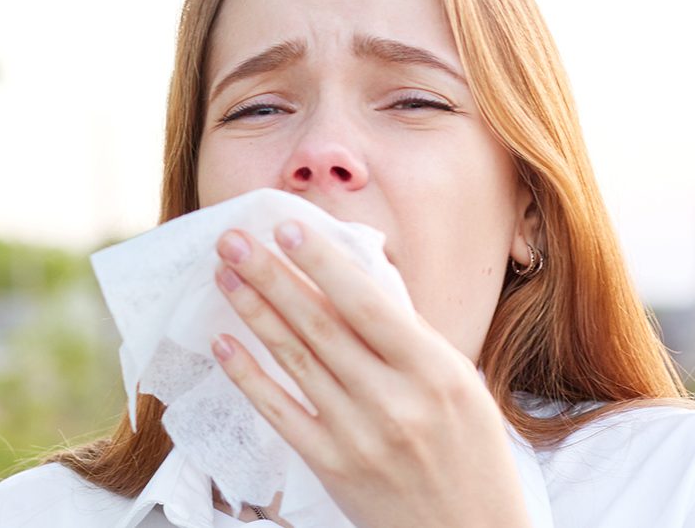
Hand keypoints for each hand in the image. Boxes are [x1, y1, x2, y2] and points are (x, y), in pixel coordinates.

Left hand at [210, 219, 531, 527]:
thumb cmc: (471, 455)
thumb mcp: (461, 386)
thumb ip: (409, 339)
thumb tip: (351, 282)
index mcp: (436, 373)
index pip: (367, 304)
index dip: (322, 263)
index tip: (286, 227)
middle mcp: (396, 402)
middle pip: (320, 325)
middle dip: (272, 275)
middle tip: (234, 238)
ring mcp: (359, 436)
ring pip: (294, 361)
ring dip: (254, 313)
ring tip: (225, 275)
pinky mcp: (332, 467)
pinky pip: (280, 412)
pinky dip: (249, 376)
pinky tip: (224, 344)